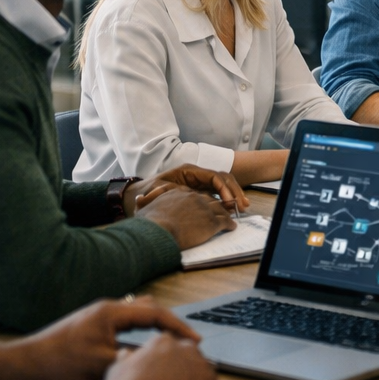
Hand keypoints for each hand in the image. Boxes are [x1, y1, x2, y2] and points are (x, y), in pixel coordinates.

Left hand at [0, 297, 199, 379]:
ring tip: (167, 343)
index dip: (178, 326)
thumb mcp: (102, 365)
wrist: (27, 363)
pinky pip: (125, 321)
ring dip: (154, 325)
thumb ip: (133, 356)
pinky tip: (141, 345)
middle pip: (149, 307)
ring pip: (137, 313)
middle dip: (169, 323)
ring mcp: (99, 315)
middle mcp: (107, 308)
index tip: (195, 340)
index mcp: (112, 312)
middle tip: (185, 342)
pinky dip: (140, 329)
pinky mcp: (92, 324)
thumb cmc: (62, 364)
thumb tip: (159, 355)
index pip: (155, 313)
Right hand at [102, 333, 218, 379]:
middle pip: (189, 355)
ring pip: (200, 371)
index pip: (170, 345)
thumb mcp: (117, 371)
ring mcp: (202, 366)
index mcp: (163, 342)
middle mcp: (186, 349)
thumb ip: (126, 358)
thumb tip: (127, 353)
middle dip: (182, 368)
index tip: (163, 373)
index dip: (166, 361)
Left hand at [126, 165, 247, 216]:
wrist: (135, 196)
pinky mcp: (199, 190)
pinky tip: (232, 208)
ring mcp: (199, 181)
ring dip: (234, 194)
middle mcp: (196, 174)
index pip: (214, 176)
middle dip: (235, 191)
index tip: (229, 203)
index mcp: (189, 171)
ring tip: (243, 206)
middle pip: (222, 178)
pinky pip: (217, 192)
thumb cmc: (146, 193)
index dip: (224, 189)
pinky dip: (227, 198)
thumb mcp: (161, 191)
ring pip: (223, 184)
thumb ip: (180, 192)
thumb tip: (197, 198)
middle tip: (242, 205)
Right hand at [135, 188, 235, 248]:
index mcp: (179, 193)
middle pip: (210, 199)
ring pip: (220, 209)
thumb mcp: (143, 208)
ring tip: (230, 217)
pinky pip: (225, 221)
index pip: (194, 194)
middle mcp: (194, 197)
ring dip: (226, 213)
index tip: (203, 206)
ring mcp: (204, 209)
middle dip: (217, 203)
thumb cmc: (148, 223)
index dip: (200, 200)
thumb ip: (143, 202)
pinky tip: (231, 227)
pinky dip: (229, 224)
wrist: (158, 232)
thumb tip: (137, 199)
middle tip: (223, 209)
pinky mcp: (212, 222)